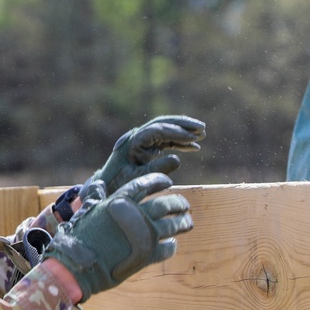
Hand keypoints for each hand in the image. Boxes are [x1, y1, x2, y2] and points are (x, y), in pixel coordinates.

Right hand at [44, 173, 192, 301]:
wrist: (77, 266)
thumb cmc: (77, 237)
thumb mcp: (86, 212)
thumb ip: (97, 198)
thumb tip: (98, 184)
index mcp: (120, 201)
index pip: (146, 185)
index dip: (159, 181)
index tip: (168, 182)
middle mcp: (136, 215)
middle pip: (165, 205)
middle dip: (178, 203)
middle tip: (185, 205)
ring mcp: (143, 236)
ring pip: (172, 225)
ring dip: (182, 223)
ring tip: (188, 222)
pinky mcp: (146, 256)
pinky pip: (167, 249)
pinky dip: (171, 246)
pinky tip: (172, 245)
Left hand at [81, 115, 204, 199]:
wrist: (107, 186)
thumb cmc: (119, 183)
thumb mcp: (137, 179)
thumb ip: (155, 170)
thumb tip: (177, 160)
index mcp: (134, 141)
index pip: (159, 130)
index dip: (177, 133)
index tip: (193, 138)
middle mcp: (138, 136)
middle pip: (164, 123)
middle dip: (184, 125)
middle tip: (202, 128)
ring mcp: (143, 140)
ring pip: (166, 130)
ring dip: (184, 131)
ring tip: (202, 134)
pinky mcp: (147, 147)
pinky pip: (166, 140)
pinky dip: (180, 143)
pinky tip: (194, 148)